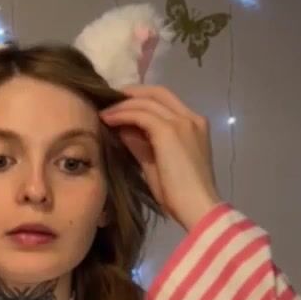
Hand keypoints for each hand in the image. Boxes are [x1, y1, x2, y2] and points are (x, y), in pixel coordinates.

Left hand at [99, 85, 221, 230]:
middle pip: (157, 92)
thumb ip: (142, 145)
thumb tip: (123, 130)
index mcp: (193, 125)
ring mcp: (182, 122)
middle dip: (130, 93)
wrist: (197, 207)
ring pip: (147, 101)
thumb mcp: (157, 164)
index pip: (165, 101)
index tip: (119, 105)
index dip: (140, 98)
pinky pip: (141, 114)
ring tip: (103, 113)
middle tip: (107, 100)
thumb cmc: (179, 194)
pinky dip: (122, 114)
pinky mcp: (170, 131)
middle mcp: (191, 118)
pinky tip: (107, 120)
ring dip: (122, 104)